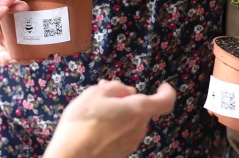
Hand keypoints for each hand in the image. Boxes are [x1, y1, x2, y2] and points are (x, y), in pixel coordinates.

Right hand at [44, 81, 176, 157]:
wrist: (72, 155)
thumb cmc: (84, 121)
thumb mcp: (96, 93)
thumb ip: (116, 87)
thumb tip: (126, 91)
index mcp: (137, 110)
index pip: (165, 102)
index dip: (166, 92)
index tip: (162, 87)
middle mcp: (139, 128)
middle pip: (142, 110)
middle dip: (127, 99)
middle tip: (105, 92)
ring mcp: (131, 143)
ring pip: (131, 122)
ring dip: (119, 113)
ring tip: (95, 109)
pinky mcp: (122, 153)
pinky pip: (124, 134)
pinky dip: (115, 126)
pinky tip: (95, 126)